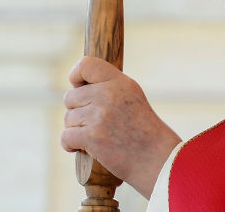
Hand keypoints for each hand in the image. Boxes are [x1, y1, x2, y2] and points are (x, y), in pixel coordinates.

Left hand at [61, 56, 181, 198]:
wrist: (158, 160)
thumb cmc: (144, 132)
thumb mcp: (132, 97)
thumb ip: (109, 87)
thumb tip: (78, 85)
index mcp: (119, 82)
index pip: (86, 65)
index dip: (76, 75)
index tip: (78, 86)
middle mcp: (108, 95)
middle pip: (70, 97)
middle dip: (76, 111)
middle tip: (91, 122)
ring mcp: (99, 116)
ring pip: (68, 118)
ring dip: (76, 129)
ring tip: (94, 137)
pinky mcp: (92, 137)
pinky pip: (66, 136)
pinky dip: (69, 144)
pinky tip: (79, 147)